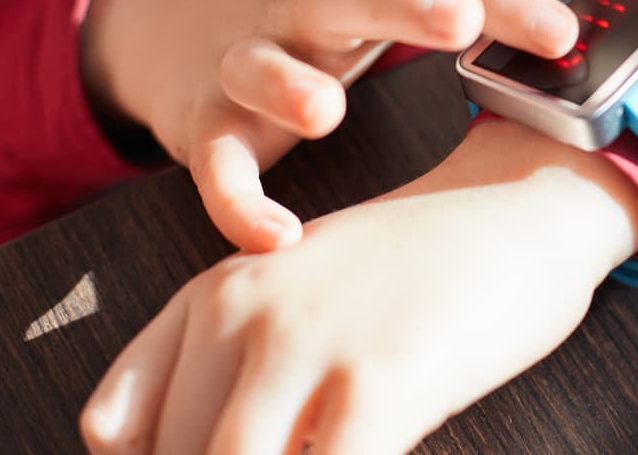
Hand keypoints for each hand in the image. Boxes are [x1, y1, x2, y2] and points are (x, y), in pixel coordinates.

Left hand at [80, 120, 637, 454]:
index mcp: (212, 294)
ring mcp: (307, 344)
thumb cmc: (417, 266)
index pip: (116, 428)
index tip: (223, 454)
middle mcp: (241, 313)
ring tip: (336, 446)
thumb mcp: (298, 288)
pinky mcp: (377, 382)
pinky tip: (380, 452)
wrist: (521, 207)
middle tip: (297, 452)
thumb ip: (231, 363)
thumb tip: (176, 448)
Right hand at [82, 0, 574, 251]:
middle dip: (401, 4)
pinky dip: (235, 203)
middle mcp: (299, 6)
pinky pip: (214, 165)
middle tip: (457, 19)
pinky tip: (276, 238)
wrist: (158, 6)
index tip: (562, 31)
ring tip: (324, 112)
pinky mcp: (202, 124)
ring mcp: (242, 61)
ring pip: (256, 66)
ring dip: (285, 86)